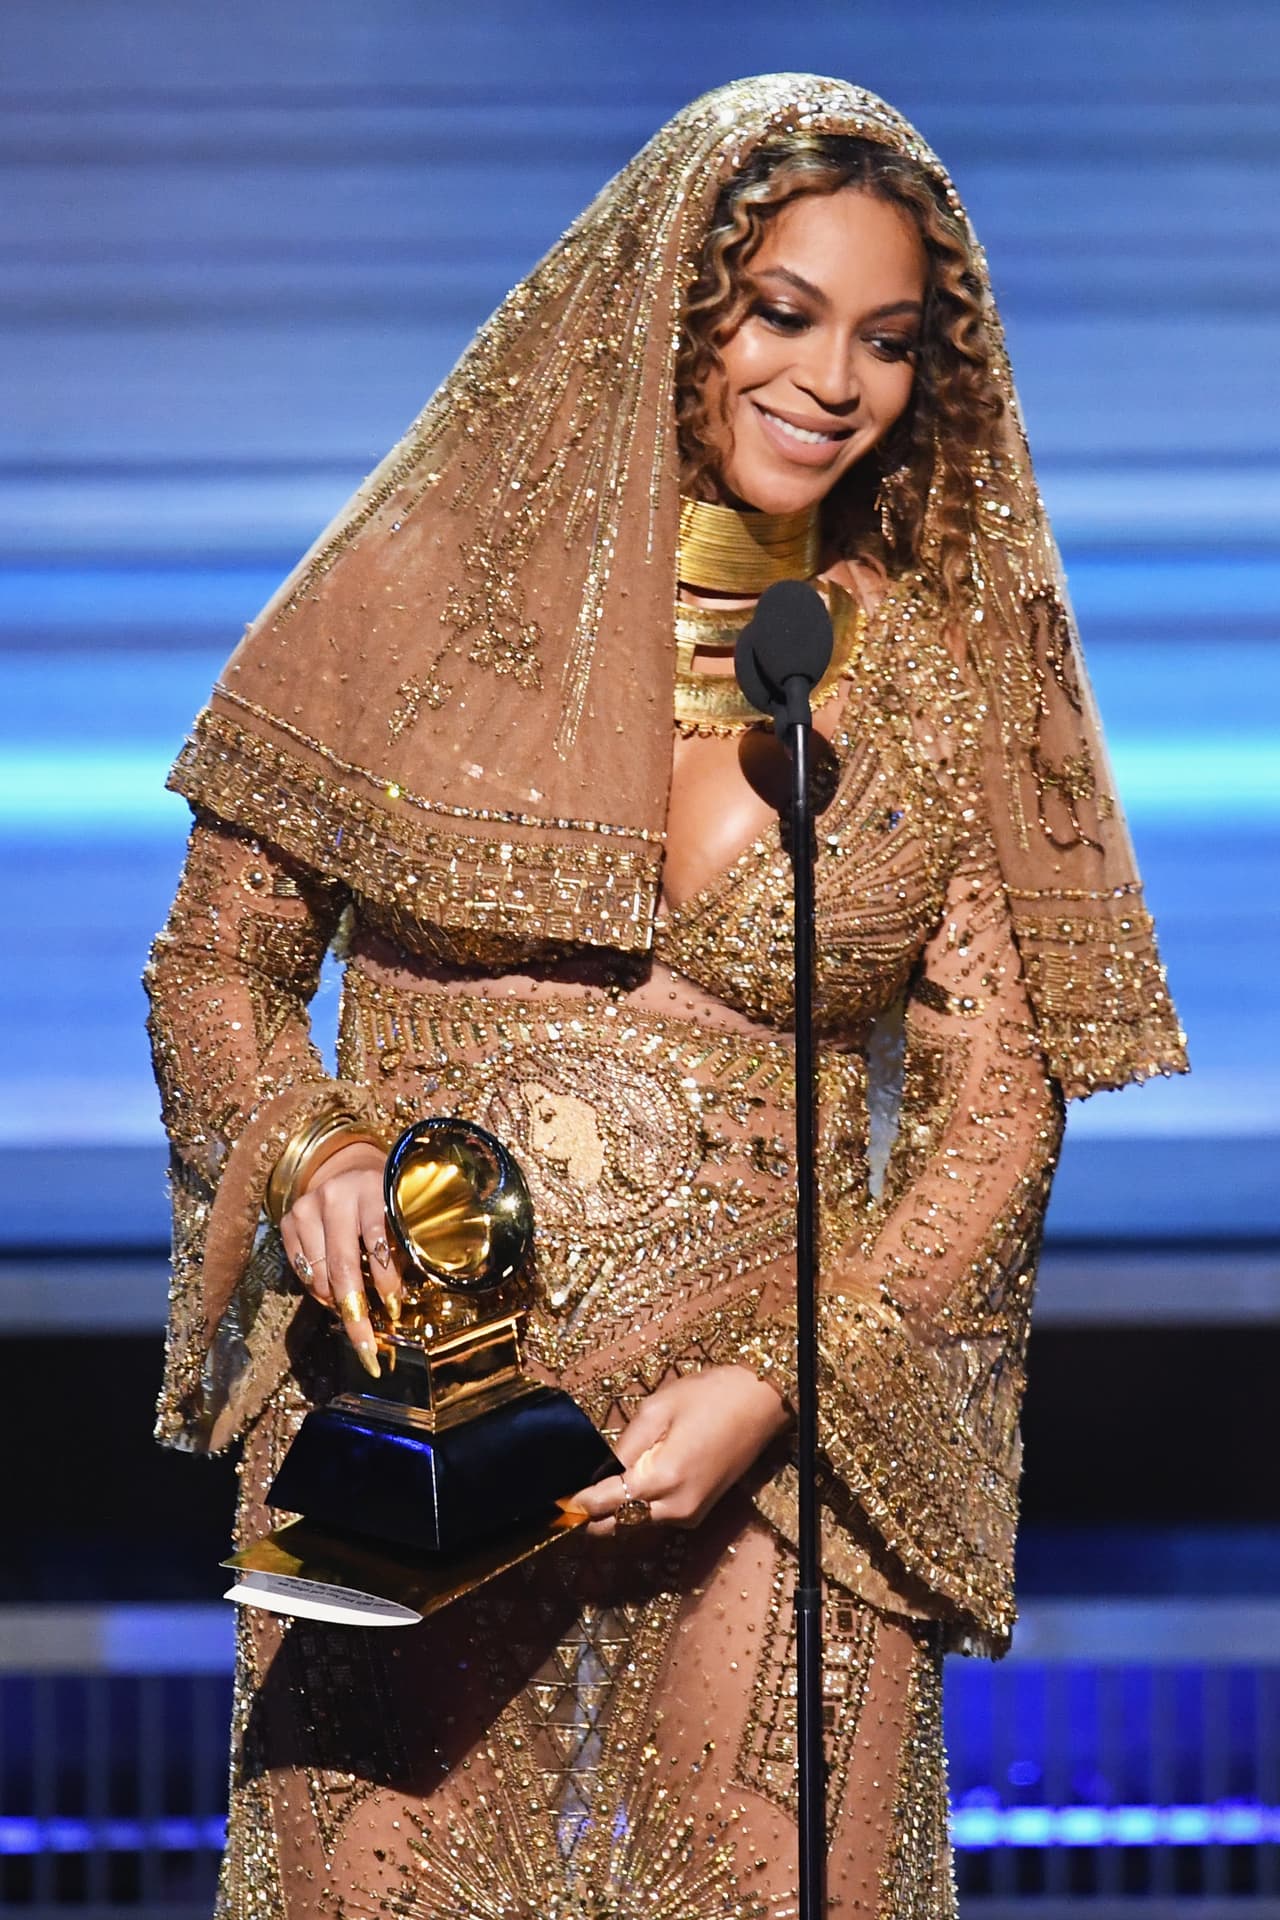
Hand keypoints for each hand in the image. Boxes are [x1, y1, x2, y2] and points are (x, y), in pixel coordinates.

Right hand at [279, 1142, 404, 1376]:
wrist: (350, 1169)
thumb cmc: (384, 1200)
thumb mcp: (399, 1214)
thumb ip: (398, 1250)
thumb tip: (395, 1305)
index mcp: (372, 1188)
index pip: (376, 1242)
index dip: (385, 1281)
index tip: (393, 1310)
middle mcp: (336, 1195)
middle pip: (342, 1265)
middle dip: (355, 1309)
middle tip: (364, 1343)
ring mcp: (308, 1206)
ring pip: (319, 1272)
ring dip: (336, 1300)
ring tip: (353, 1312)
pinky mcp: (289, 1219)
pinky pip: (302, 1268)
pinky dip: (318, 1288)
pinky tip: (332, 1292)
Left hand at [568, 1366, 791, 1536]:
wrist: (763, 1404)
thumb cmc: (710, 1396)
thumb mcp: (659, 1409)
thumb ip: (624, 1446)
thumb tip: (594, 1473)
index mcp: (662, 1479)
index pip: (605, 1504)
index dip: (576, 1505)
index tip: (554, 1502)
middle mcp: (675, 1509)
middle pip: (617, 1526)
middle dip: (590, 1516)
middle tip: (567, 1500)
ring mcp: (689, 1516)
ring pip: (635, 1525)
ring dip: (613, 1513)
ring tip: (593, 1488)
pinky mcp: (698, 1514)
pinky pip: (655, 1518)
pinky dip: (636, 1508)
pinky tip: (626, 1485)